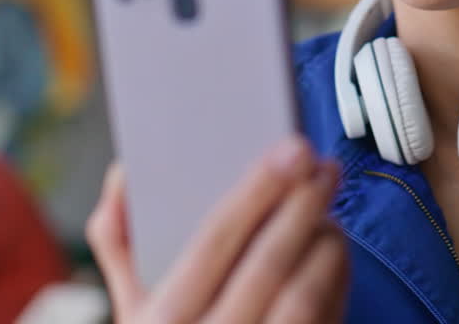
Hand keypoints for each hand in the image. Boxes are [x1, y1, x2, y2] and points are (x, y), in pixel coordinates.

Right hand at [87, 136, 349, 323]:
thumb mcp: (133, 305)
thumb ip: (120, 241)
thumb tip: (124, 175)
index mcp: (162, 319)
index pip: (212, 242)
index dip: (256, 191)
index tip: (289, 151)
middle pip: (267, 264)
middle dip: (302, 206)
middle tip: (322, 167)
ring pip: (304, 296)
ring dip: (325, 244)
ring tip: (329, 211)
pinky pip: (325, 319)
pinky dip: (337, 280)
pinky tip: (332, 253)